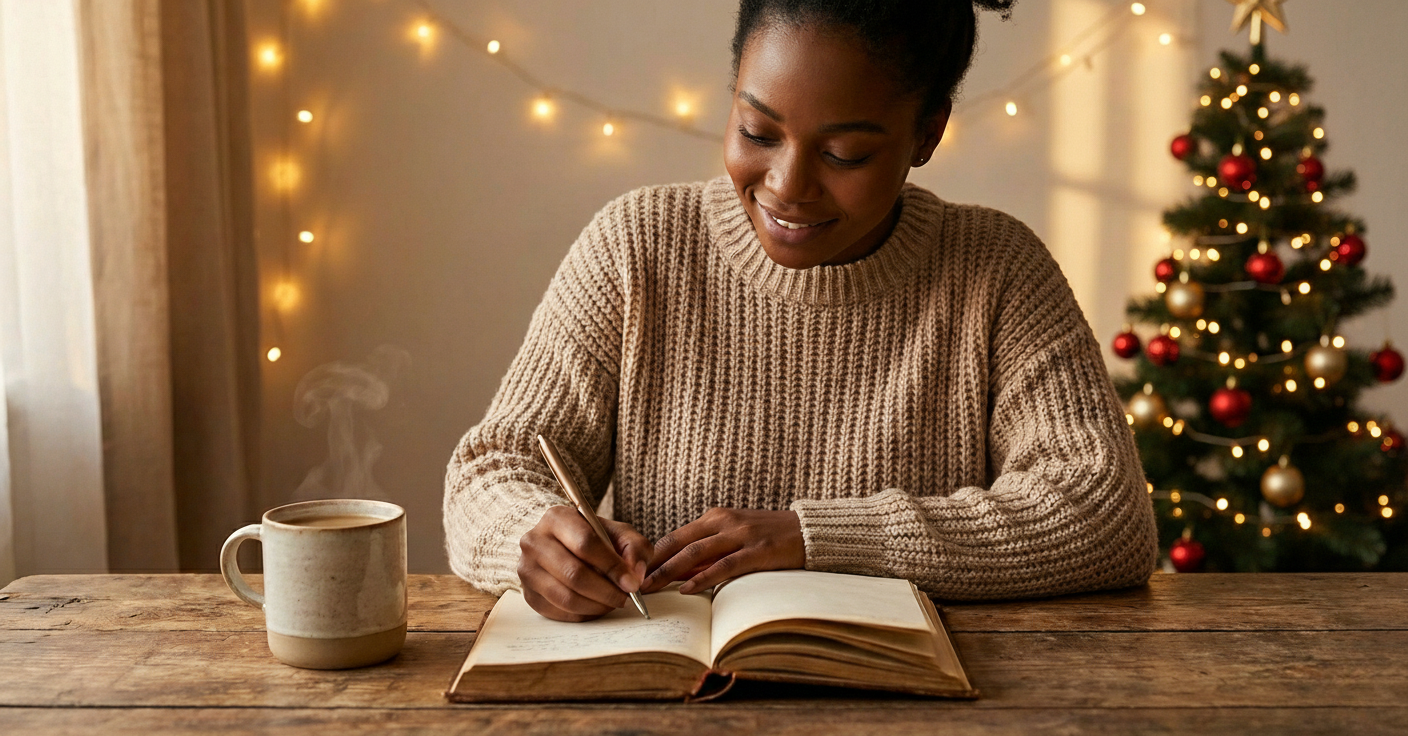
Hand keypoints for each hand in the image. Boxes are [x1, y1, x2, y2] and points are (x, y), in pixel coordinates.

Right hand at [518, 505, 651, 621]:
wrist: (565, 547)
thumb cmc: (595, 539)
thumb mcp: (620, 534)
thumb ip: (634, 548)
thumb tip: (634, 575)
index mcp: (557, 518)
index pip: (585, 543)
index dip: (612, 566)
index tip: (631, 583)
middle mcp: (534, 541)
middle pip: (573, 573)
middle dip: (606, 591)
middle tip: (626, 598)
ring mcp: (527, 569)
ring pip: (565, 597)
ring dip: (596, 606)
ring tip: (613, 602)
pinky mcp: (528, 594)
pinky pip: (558, 612)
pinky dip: (583, 614)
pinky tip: (597, 607)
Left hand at [642, 508, 804, 594]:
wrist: (808, 530)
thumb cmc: (769, 537)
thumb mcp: (735, 538)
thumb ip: (709, 553)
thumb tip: (679, 574)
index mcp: (716, 517)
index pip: (675, 537)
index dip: (653, 556)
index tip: (634, 572)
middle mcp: (724, 521)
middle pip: (679, 543)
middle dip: (654, 564)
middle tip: (634, 582)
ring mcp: (741, 535)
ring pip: (696, 553)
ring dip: (670, 571)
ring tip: (652, 587)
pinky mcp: (757, 551)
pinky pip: (724, 565)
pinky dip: (703, 577)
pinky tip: (688, 588)